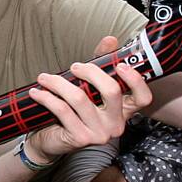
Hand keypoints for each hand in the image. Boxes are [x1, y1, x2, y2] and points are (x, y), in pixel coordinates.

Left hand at [25, 34, 150, 161]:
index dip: (136, 81)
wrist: (51, 140)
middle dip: (90, 72)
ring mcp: (99, 133)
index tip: (120, 65)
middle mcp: (116, 124)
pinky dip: (47, 97)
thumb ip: (101, 64)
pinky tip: (38, 92)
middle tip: (74, 67)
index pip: (143, 98)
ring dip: (58, 83)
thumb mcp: (88, 86)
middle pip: (111, 91)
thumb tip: (110, 40)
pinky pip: (62, 110)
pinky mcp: (80, 138)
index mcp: (123, 111)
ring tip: (44, 78)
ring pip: (80, 99)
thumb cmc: (73, 112)